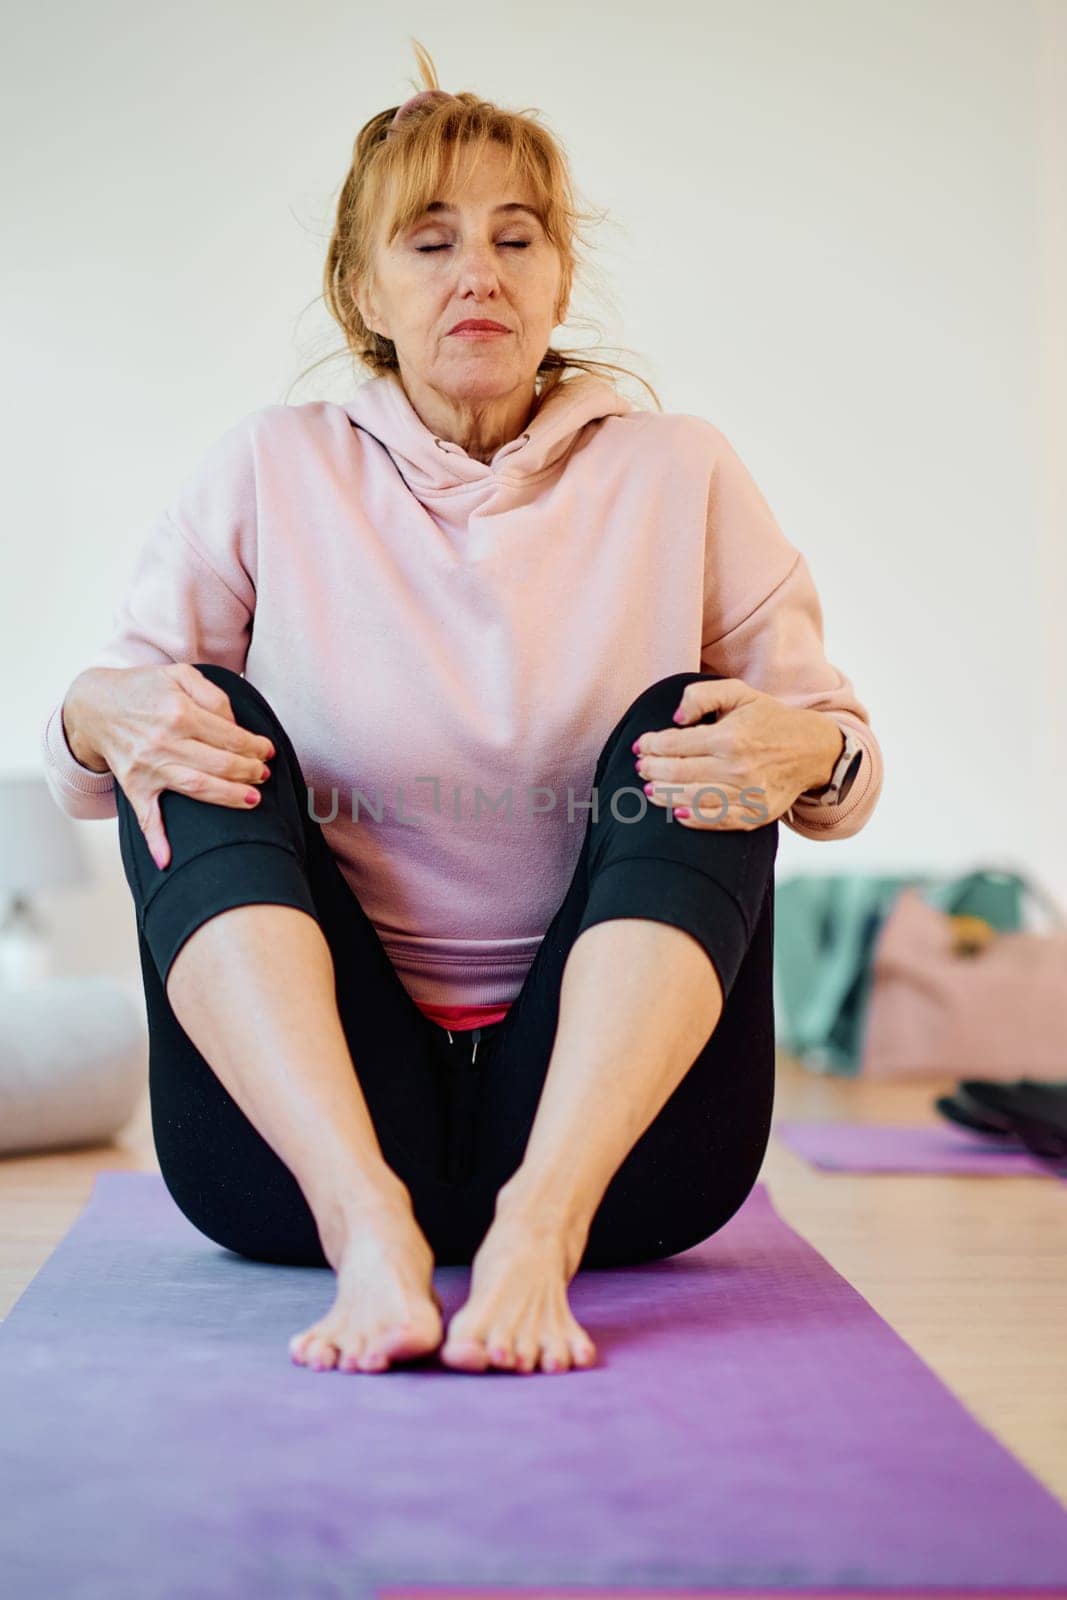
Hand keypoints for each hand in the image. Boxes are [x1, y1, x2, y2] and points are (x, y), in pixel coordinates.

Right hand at [86, 663, 276, 869]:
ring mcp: (148, 766)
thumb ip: (213, 695)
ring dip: (229, 797)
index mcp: (179, 712)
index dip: (255, 746)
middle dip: (250, 771)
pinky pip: (146, 817)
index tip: (267, 751)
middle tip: (263, 774)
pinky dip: (156, 840)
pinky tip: (167, 860)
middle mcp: (164, 742)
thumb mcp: (180, 675)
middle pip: (221, 764)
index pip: (231, 736)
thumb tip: (236, 725)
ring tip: (253, 800)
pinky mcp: (134, 785)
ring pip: (198, 788)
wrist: (94, 704)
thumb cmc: (143, 689)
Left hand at [631, 677, 839, 830]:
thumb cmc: (768, 719)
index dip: (651, 745)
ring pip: (691, 799)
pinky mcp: (755, 815)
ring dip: (663, 794)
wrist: (811, 749)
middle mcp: (737, 768)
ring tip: (650, 788)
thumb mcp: (739, 693)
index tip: (641, 746)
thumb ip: (702, 695)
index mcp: (730, 737)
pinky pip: (715, 821)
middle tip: (641, 767)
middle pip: (678, 773)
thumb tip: (676, 718)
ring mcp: (746, 795)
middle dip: (652, 770)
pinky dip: (691, 818)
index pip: (675, 744)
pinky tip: (675, 811)